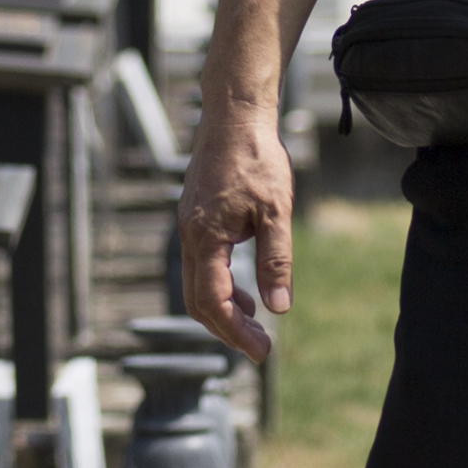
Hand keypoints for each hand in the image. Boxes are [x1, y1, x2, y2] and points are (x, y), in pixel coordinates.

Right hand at [178, 97, 294, 363]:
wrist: (234, 115)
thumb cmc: (258, 159)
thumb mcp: (276, 212)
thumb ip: (276, 261)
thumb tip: (278, 308)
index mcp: (207, 237)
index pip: (213, 301)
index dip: (235, 332)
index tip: (261, 351)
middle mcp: (190, 235)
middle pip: (197, 300)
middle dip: (226, 329)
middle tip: (259, 348)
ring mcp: (188, 226)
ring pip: (196, 283)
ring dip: (223, 309)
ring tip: (256, 323)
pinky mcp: (194, 218)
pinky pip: (200, 264)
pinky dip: (219, 285)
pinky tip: (245, 288)